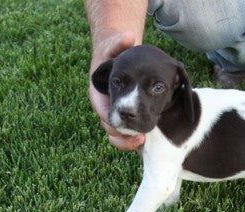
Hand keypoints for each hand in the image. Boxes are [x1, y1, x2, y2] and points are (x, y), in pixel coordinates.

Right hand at [89, 32, 144, 151]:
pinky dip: (132, 138)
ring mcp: (114, 113)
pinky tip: (144, 139)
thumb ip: (119, 42)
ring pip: (118, 134)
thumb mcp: (114, 46)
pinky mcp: (124, 117)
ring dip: (128, 141)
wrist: (115, 57)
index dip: (113, 122)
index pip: (103, 112)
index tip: (126, 127)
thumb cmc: (113, 52)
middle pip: (110, 128)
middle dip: (123, 137)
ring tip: (142, 142)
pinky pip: (126, 133)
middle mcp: (105, 106)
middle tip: (139, 140)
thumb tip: (129, 36)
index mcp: (99, 94)